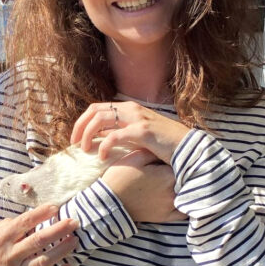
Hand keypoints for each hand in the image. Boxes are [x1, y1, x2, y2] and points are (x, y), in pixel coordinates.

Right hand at [0, 204, 77, 265]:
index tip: (55, 207)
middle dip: (59, 229)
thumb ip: (2, 228)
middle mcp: (9, 256)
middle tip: (74, 222)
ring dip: (63, 250)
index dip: (41, 213)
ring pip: (45, 260)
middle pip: (39, 240)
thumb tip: (21, 220)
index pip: (24, 222)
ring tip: (75, 241)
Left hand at [71, 101, 189, 164]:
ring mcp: (137, 118)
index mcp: (129, 108)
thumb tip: (99, 137)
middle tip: (74, 145)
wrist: (189, 147)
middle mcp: (131, 109)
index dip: (82, 122)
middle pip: (94, 111)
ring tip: (85, 150)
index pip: (96, 108)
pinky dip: (104, 146)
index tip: (75, 138)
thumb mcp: (139, 134)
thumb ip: (121, 132)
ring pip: (101, 119)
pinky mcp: (143, 131)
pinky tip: (102, 157)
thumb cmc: (164, 144)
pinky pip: (115, 136)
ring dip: (88, 135)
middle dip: (79, 127)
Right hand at [102, 151, 184, 223]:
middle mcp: (173, 190)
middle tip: (175, 169)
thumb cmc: (120, 177)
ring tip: (179, 182)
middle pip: (186, 178)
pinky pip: (184, 212)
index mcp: (168, 174)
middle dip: (182, 172)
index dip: (178, 159)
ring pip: (187, 194)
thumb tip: (168, 149)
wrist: (109, 203)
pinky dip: (185, 205)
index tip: (173, 157)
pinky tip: (182, 198)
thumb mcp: (135, 157)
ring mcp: (171, 205)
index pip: (182, 163)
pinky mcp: (166, 216)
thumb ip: (154, 151)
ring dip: (184, 187)